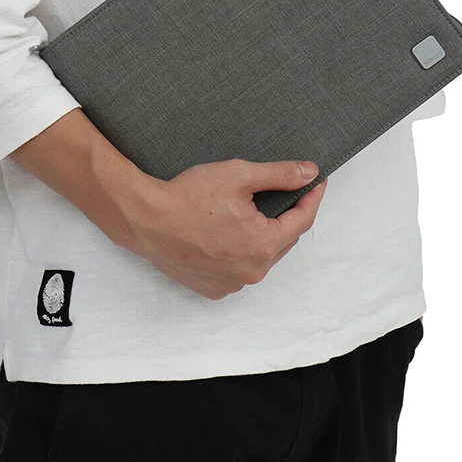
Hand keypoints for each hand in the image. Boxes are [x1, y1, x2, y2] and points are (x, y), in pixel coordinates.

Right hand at [121, 159, 327, 299]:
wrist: (146, 220)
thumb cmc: (188, 197)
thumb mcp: (239, 176)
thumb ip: (279, 174)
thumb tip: (309, 173)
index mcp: (263, 244)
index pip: (303, 221)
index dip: (311, 198)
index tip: (315, 183)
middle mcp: (252, 271)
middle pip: (283, 240)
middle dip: (284, 216)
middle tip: (279, 192)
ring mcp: (232, 283)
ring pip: (261, 256)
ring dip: (262, 237)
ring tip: (245, 214)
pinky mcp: (214, 288)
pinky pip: (239, 270)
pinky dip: (240, 253)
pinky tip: (226, 234)